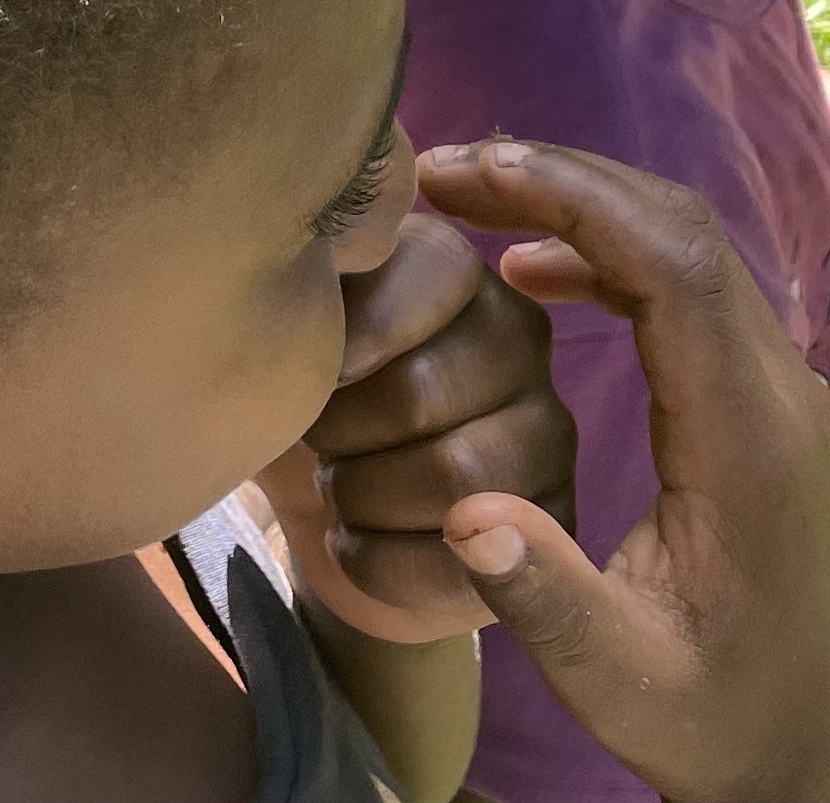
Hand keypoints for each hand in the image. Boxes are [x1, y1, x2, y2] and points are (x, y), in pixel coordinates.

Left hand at [267, 211, 575, 641]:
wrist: (315, 503)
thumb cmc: (291, 392)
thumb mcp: (283, 326)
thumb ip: (301, 285)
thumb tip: (304, 281)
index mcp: (455, 270)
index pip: (435, 270)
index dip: (353, 336)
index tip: (310, 372)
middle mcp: (519, 339)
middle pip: (424, 390)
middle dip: (341, 432)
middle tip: (316, 441)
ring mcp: (546, 434)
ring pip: (455, 480)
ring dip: (361, 495)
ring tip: (335, 486)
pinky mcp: (546, 529)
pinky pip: (461, 561)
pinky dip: (376, 559)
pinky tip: (352, 538)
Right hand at [419, 139, 829, 802]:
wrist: (797, 758)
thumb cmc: (704, 719)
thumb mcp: (611, 678)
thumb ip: (542, 596)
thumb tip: (463, 517)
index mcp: (748, 440)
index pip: (672, 263)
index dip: (569, 195)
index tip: (468, 173)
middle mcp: (780, 396)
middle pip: (682, 229)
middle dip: (564, 179)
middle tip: (446, 169)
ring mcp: (781, 396)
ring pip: (690, 248)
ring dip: (584, 207)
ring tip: (472, 199)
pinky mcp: (763, 408)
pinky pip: (691, 291)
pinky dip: (611, 256)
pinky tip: (534, 272)